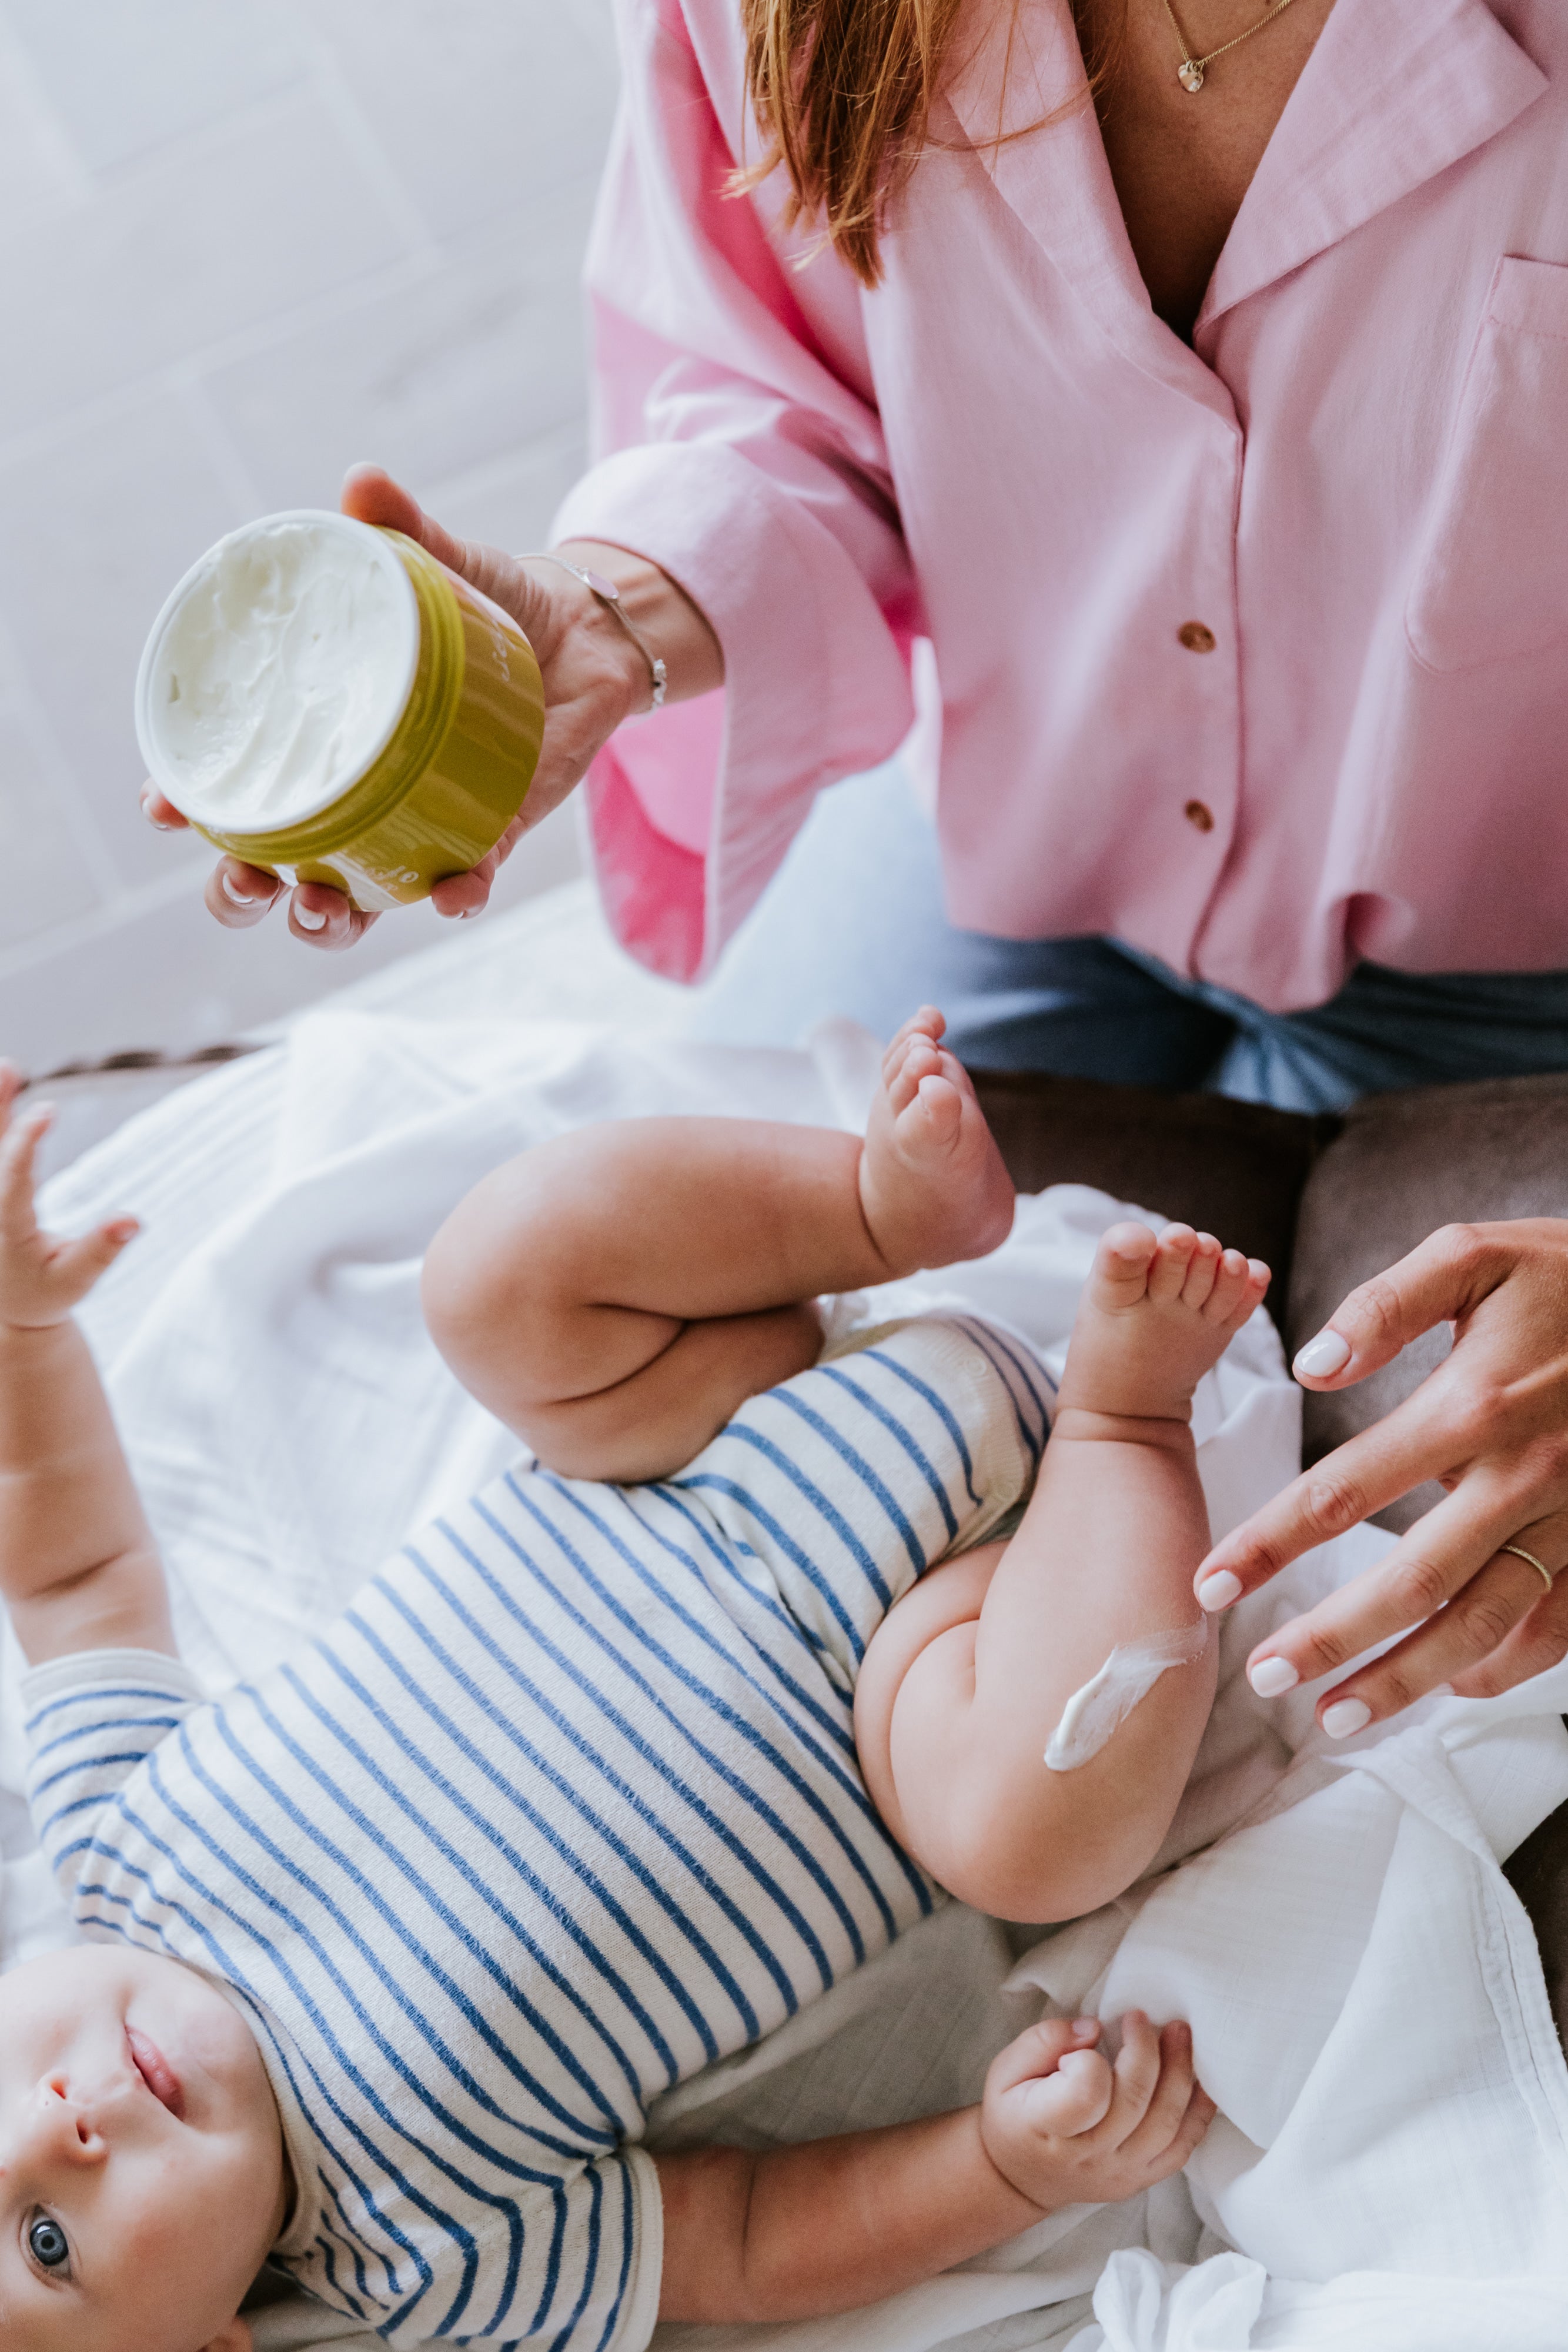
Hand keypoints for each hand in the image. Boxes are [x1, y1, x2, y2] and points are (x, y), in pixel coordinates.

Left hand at [0, 1067, 137, 1329]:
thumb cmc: (46, 1292)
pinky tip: (7, 1082)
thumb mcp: (77, 1280)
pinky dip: (0, 1116)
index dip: (26, 1144)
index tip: (46, 1109)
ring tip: (9, 1067)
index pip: (13, 1180)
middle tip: (10, 1068)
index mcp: (8, 1229)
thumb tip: (133, 1219)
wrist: (10, 1306)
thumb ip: (102, 1249)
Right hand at [143, 464, 721, 950]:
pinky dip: (456, 893)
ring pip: (352, 900)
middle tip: (242, 878)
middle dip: (239, 892)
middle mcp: (357, 793)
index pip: (233, 784)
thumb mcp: (439, 563)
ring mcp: (418, 819)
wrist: (588, 629)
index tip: (164, 804)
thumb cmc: (488, 602)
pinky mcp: (490, 830)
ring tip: (317, 909)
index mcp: (318, 736)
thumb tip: (362, 483)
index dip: (188, 803)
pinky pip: (463, 880)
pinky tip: (451, 893)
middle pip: (273, 871)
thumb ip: (401, 530)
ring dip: (327, 919)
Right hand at [981, 2012, 1213, 2210]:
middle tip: (1144, 2017)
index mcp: (1045, 2127)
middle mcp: (1087, 2156)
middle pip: (1134, 2103)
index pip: (1086, 2095)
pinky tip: (1201, 2081)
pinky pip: (1181, 2149)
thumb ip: (1044, 2040)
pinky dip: (1198, 2114)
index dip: (1092, 2061)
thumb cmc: (1014, 2112)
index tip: (1087, 2042)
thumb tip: (1093, 2028)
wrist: (1021, 2176)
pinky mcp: (1140, 2179)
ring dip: (1180, 2074)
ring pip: (1165, 2125)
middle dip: (1147, 2051)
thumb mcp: (1006, 2068)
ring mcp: (1119, 2172)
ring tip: (1180, 2035)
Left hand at [1196, 1219, 1567, 1731]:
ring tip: (1334, 1716)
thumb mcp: (1471, 1254)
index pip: (1340, 1493)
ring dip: (1405, 1679)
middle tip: (1263, 1674)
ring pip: (1480, 1624)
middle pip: (1408, 1582)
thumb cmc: (1561, 1273)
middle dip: (1329, 1637)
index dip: (1268, 1545)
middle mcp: (1518, 1477)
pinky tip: (1450, 1687)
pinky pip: (1554, 1627)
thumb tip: (1310, 1367)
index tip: (1210, 1585)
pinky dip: (1502, 1668)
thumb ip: (1383, 1306)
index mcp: (1469, 1407)